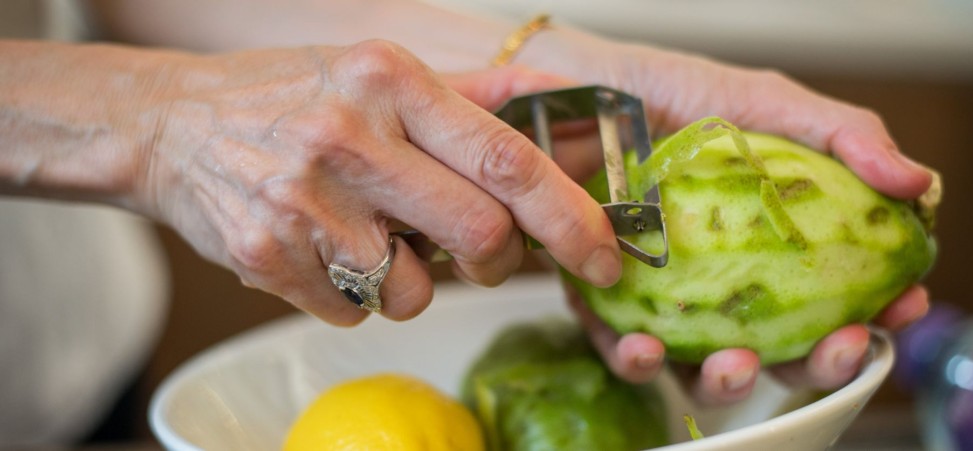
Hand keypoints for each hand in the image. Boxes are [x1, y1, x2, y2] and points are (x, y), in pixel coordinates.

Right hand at [138, 41, 622, 324]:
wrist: (170, 123)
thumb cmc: (287, 97)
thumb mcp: (376, 72)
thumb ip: (467, 97)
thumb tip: (553, 98)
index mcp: (391, 82)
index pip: (507, 160)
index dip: (571, 217)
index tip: (603, 254)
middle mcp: (349, 138)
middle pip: (478, 235)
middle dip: (498, 261)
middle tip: (485, 255)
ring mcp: (304, 203)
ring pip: (416, 290)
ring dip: (414, 280)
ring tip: (372, 236)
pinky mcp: (268, 258)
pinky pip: (356, 312)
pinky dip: (358, 296)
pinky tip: (325, 249)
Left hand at [517, 30, 932, 402]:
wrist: (573, 85)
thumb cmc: (671, 92)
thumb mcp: (764, 103)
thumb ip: (840, 137)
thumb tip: (918, 185)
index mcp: (772, 245)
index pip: (836, 295)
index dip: (877, 312)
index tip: (900, 308)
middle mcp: (723, 281)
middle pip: (782, 348)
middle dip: (815, 365)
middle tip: (833, 349)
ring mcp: (666, 299)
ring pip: (704, 368)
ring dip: (728, 381)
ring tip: (736, 366)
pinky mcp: (604, 305)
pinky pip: (623, 348)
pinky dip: (638, 360)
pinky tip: (646, 348)